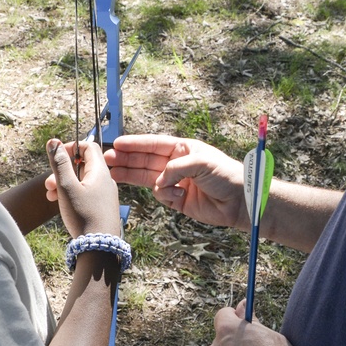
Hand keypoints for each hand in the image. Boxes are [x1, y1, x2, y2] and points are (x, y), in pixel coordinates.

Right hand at [46, 138, 120, 238]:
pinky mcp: (102, 207)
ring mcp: (104, 195)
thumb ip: (60, 163)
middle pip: (83, 165)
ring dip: (64, 184)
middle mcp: (105, 181)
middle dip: (62, 171)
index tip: (57, 156)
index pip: (88, 147)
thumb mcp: (67, 187)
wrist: (99, 248)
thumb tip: (53, 142)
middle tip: (48, 183)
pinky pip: (85, 193)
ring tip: (50, 195)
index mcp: (100, 172)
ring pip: (82, 181)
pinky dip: (71, 194)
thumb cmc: (83, 215)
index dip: (71, 147)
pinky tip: (60, 203)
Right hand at [104, 134, 246, 229]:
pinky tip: (178, 195)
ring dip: (131, 175)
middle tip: (107, 159)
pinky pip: (161, 195)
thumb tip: (159, 181)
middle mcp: (176, 164)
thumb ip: (176, 168)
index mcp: (183, 149)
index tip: (117, 143)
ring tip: (112, 173)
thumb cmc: (226, 175)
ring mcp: (176, 182)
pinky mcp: (177, 200)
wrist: (239, 202)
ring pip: (147, 177)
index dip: (135, 144)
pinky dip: (166, 195)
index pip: (153, 144)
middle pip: (145, 160)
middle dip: (126, 159)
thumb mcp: (202, 163)